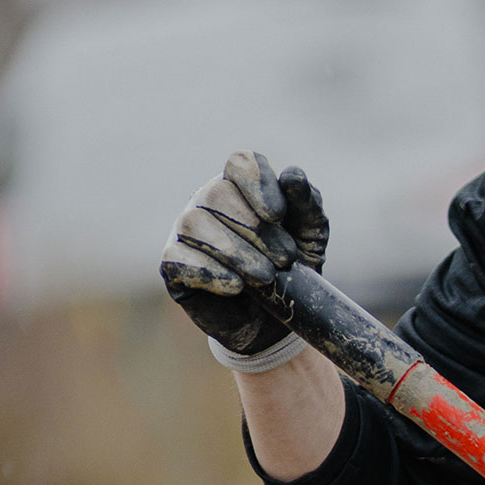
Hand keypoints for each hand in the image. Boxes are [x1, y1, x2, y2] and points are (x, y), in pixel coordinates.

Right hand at [159, 149, 328, 360]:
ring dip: (235, 251)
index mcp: (241, 187)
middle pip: (216, 194)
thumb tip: (292, 174)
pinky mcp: (173, 267)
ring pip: (195, 224)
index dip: (257, 185)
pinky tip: (236, 286)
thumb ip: (308, 204)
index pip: (240, 163)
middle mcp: (207, 202)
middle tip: (285, 260)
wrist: (277, 322)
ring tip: (265, 278)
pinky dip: (211, 272)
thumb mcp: (310, 238)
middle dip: (255, 229)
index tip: (277, 216)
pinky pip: (178, 259)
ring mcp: (186, 233)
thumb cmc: (292, 271)